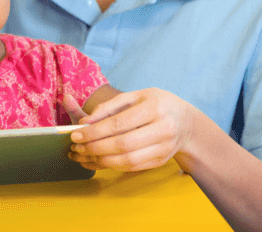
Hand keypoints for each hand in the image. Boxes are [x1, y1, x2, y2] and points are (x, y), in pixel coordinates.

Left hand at [68, 88, 194, 171]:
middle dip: (95, 147)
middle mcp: (163, 129)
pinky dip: (112, 165)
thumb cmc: (156, 103)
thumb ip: (109, 106)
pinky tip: (98, 160)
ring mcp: (164, 148)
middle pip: (122, 144)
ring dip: (101, 160)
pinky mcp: (161, 161)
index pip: (119, 123)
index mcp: (154, 107)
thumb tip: (85, 121)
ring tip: (83, 155)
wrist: (186, 121)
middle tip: (76, 146)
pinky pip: (133, 167)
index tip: (76, 134)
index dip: (95, 131)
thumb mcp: (135, 95)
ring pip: (127, 161)